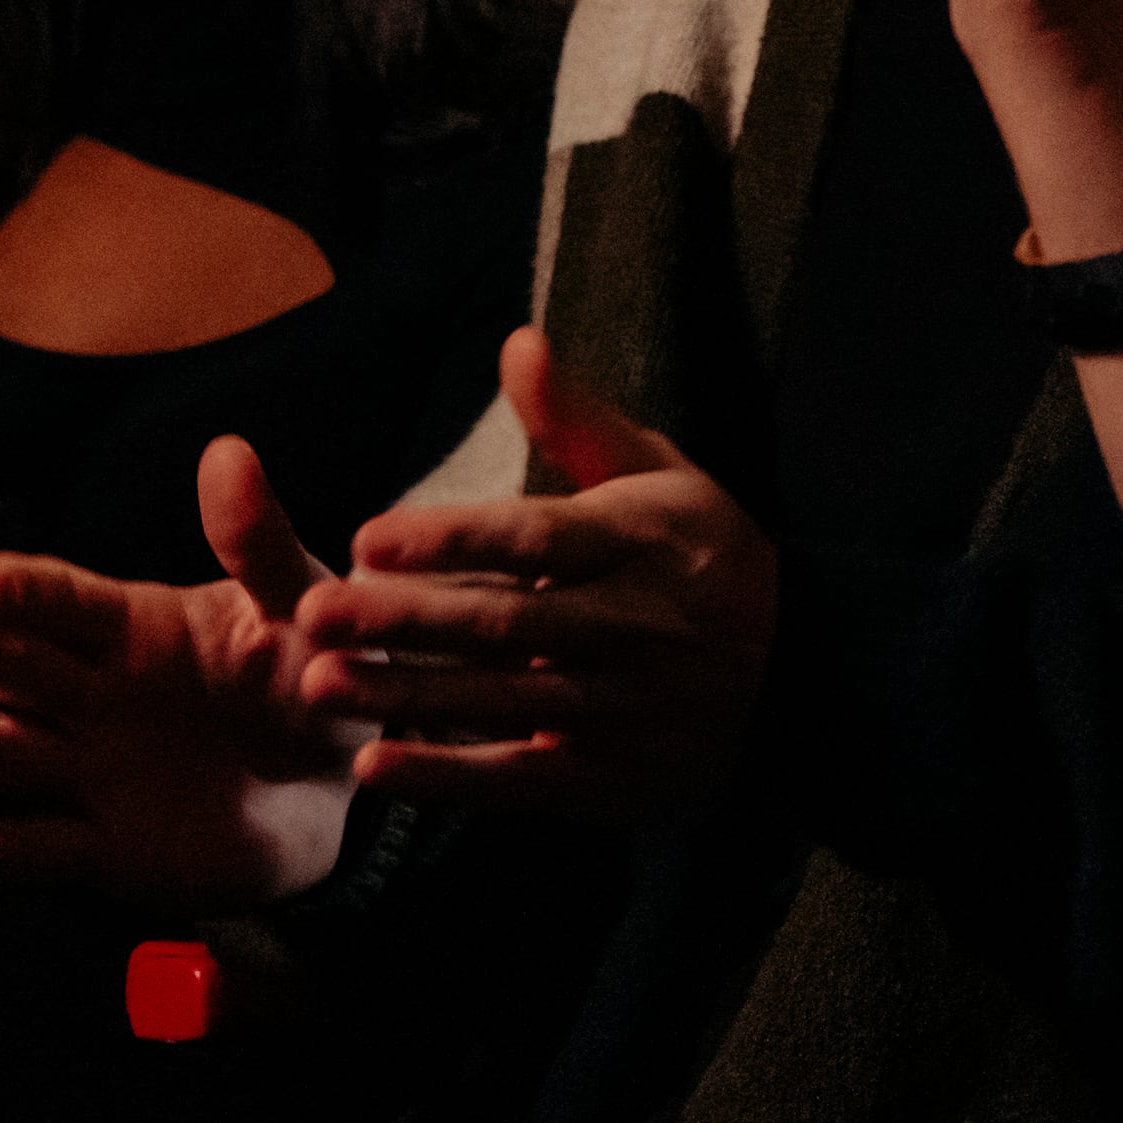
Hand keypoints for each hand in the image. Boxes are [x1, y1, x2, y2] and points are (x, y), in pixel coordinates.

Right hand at [0, 440, 366, 906]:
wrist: (336, 790)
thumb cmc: (307, 680)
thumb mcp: (294, 609)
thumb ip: (259, 545)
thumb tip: (227, 452)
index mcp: (130, 628)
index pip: (62, 602)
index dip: (26, 592)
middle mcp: (91, 696)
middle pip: (17, 669)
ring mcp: (90, 773)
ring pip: (12, 756)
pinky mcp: (104, 850)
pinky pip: (50, 849)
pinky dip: (11, 848)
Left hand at [287, 329, 778, 819]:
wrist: (807, 674)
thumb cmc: (707, 555)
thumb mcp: (661, 476)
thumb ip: (576, 419)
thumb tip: (514, 342)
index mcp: (642, 542)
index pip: (536, 537)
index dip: (451, 538)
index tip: (366, 535)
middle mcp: (636, 626)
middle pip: (506, 623)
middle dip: (405, 619)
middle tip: (315, 610)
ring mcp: (627, 709)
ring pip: (503, 702)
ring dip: (408, 695)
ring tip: (318, 681)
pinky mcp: (616, 778)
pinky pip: (522, 781)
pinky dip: (448, 777)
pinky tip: (373, 764)